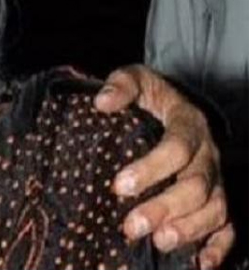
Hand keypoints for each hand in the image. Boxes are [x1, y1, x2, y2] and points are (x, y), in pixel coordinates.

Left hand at [95, 65, 232, 269]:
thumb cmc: (150, 96)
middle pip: (196, 186)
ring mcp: (216, 179)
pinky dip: (218, 247)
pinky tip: (201, 264)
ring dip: (189, 229)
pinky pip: (228, 227)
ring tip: (160, 243)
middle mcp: (208, 155)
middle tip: (133, 225)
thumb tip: (102, 102)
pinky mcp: (218, 199)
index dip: (151, 168)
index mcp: (189, 124)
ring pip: (215, 209)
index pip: (177, 148)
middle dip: (165, 208)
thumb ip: (121, 85)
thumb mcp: (136, 79)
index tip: (119, 185)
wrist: (176, 106)